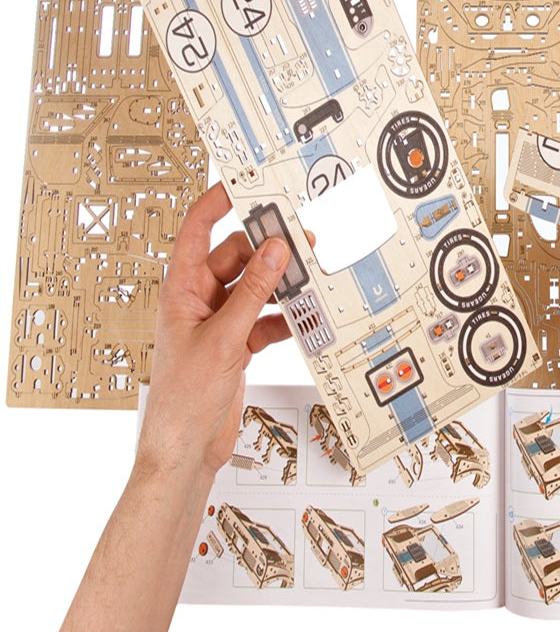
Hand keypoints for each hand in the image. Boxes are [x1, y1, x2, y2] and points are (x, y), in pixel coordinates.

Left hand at [136, 183, 291, 482]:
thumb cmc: (183, 398)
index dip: (216, 203)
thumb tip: (274, 252)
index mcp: (182, 290)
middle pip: (237, 258)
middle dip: (267, 252)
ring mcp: (220, 322)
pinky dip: (282, 318)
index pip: (197, 232)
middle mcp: (200, 301)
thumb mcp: (224, 337)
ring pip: (255, 288)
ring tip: (305, 282)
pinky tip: (298, 320)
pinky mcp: (237, 343)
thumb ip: (253, 292)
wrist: (186, 446)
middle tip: (298, 243)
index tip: (243, 185)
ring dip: (279, 286)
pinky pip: (264, 317)